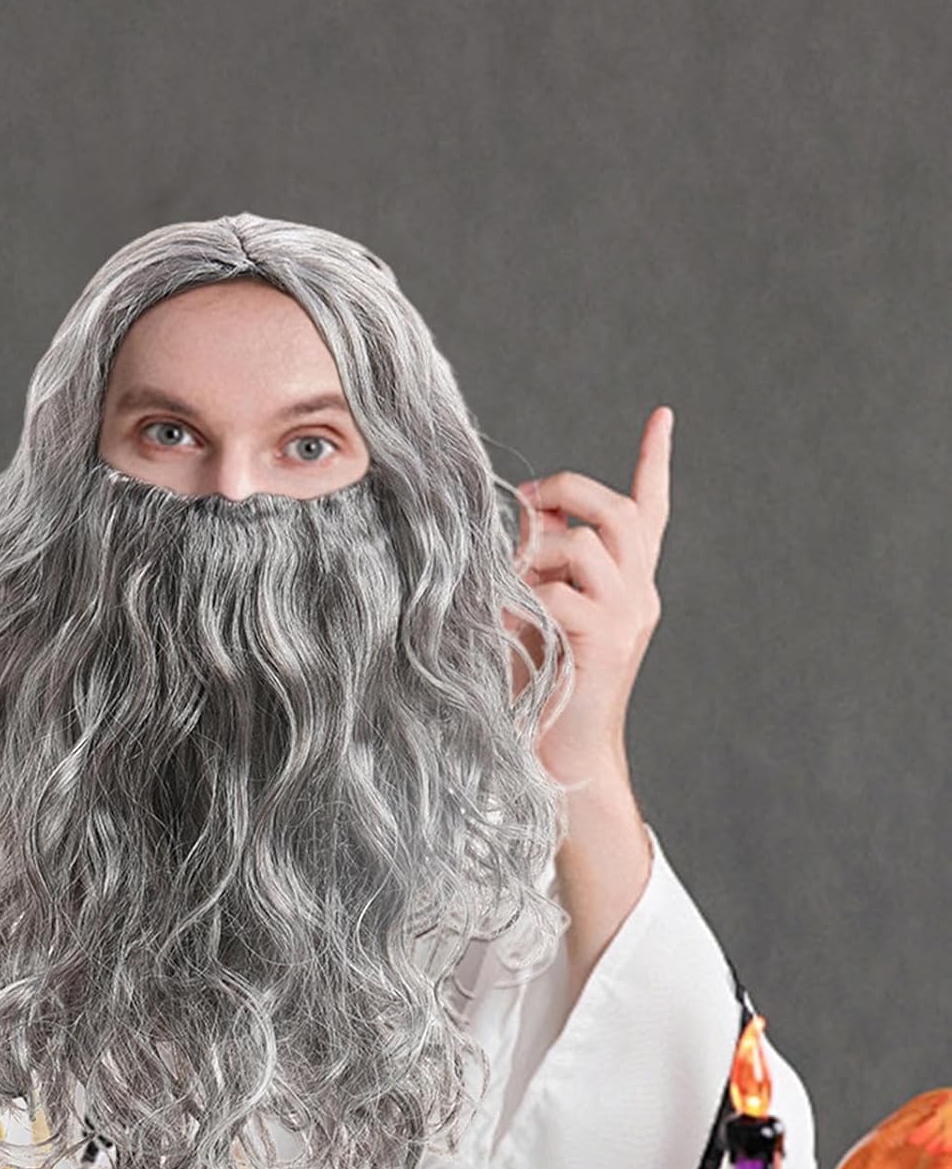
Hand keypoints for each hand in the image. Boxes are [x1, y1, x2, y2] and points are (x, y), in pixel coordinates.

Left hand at [505, 406, 671, 791]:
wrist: (560, 752)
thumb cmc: (542, 681)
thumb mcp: (540, 606)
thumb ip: (541, 558)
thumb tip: (528, 507)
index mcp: (630, 581)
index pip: (652, 510)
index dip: (655, 461)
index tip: (662, 415)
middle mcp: (640, 593)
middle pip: (620, 511)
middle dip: (570, 489)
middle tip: (527, 500)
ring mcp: (629, 617)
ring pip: (587, 545)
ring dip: (537, 551)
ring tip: (511, 581)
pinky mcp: (605, 643)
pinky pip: (560, 594)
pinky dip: (523, 598)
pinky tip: (505, 619)